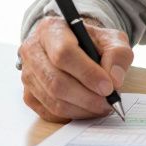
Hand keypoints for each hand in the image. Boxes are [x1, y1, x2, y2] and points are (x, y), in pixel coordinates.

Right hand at [18, 15, 132, 121]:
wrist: (76, 48)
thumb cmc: (92, 42)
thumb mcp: (112, 39)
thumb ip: (118, 54)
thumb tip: (114, 80)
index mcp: (51, 29)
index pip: (64, 53)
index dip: (87, 73)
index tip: (108, 87)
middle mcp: (32, 50)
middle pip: (55, 81)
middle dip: (86, 97)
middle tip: (108, 103)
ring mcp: (27, 74)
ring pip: (52, 100)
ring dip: (81, 108)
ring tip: (101, 106)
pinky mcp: (28, 94)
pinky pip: (49, 112)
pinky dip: (72, 115)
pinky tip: (87, 109)